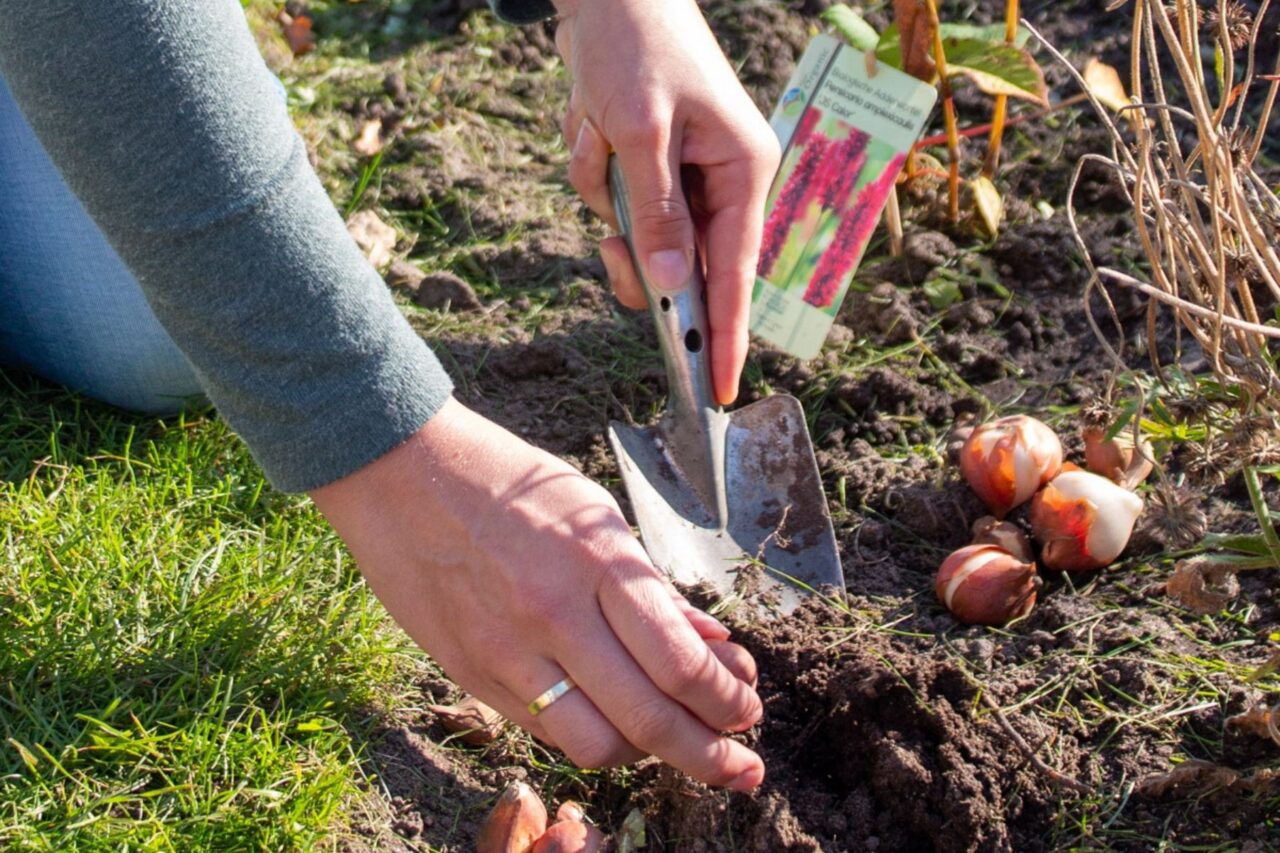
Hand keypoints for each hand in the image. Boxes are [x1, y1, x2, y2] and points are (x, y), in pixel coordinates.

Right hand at [309, 398, 764, 789]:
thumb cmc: (507, 481)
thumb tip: (710, 646)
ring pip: (596, 744)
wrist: (398, 473)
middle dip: (710, 756)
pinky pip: (545, 730)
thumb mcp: (594, 515)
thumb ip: (651, 589)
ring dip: (648, 755)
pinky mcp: (471, 673)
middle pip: (648, 719)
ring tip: (672, 743)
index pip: (679, 662)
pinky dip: (591, 736)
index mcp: (595, 562)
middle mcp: (553, 615)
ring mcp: (506, 651)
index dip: (727, 702)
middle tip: (742, 768)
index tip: (748, 711)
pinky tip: (613, 723)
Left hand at [553, 0, 779, 404]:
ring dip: (604, 189)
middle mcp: (718, 181)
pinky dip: (591, 167)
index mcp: (742, 170)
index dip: (723, 335)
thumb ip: (658, 214)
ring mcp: (679, 176)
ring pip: (632, 233)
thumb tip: (672, 283)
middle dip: (634, 243)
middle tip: (613, 224)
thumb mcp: (643, 131)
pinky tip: (592, 120)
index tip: (718, 391)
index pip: (735, 274)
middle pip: (677, 263)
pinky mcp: (644, 167)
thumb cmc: (637, 46)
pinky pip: (610, 199)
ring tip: (600, 129)